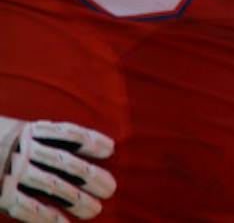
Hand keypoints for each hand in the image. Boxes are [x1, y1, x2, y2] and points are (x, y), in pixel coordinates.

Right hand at [0, 118, 115, 221]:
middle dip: (90, 176)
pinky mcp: (2, 194)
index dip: (91, 141)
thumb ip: (46, 137)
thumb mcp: (20, 131)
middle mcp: (24, 150)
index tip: (110, 149)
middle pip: (65, 162)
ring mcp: (13, 172)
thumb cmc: (0, 143)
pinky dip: (47, 217)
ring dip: (76, 199)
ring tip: (95, 210)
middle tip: (110, 189)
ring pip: (52, 185)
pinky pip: (28, 207)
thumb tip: (85, 144)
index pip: (68, 134)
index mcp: (31, 132)